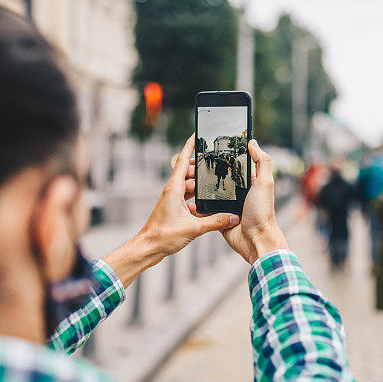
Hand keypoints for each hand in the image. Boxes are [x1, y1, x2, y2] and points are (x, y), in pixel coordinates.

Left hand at [141, 134, 238, 257]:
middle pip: (188, 170)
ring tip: (213, 185)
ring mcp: (172, 198)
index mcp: (174, 188)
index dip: (191, 145)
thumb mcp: (194, 228)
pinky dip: (197, 196)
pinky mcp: (174, 207)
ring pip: (189, 184)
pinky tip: (206, 203)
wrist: (149, 248)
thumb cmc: (164, 236)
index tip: (197, 134)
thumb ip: (216, 222)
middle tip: (216, 166)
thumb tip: (233, 217)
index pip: (183, 160)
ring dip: (199, 184)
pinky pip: (187, 195)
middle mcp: (172, 190)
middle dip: (201, 168)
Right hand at [190, 140, 287, 263]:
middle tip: (191, 166)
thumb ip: (262, 162)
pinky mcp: (219, 218)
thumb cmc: (263, 213)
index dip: (223, 158)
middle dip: (205, 173)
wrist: (255, 241)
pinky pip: (205, 211)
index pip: (234, 165)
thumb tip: (253, 142)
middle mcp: (238, 193)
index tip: (208, 150)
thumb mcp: (265, 183)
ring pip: (210, 194)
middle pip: (218, 178)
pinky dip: (197, 206)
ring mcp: (228, 206)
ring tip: (186, 181)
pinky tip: (188, 200)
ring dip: (199, 189)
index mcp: (249, 183)